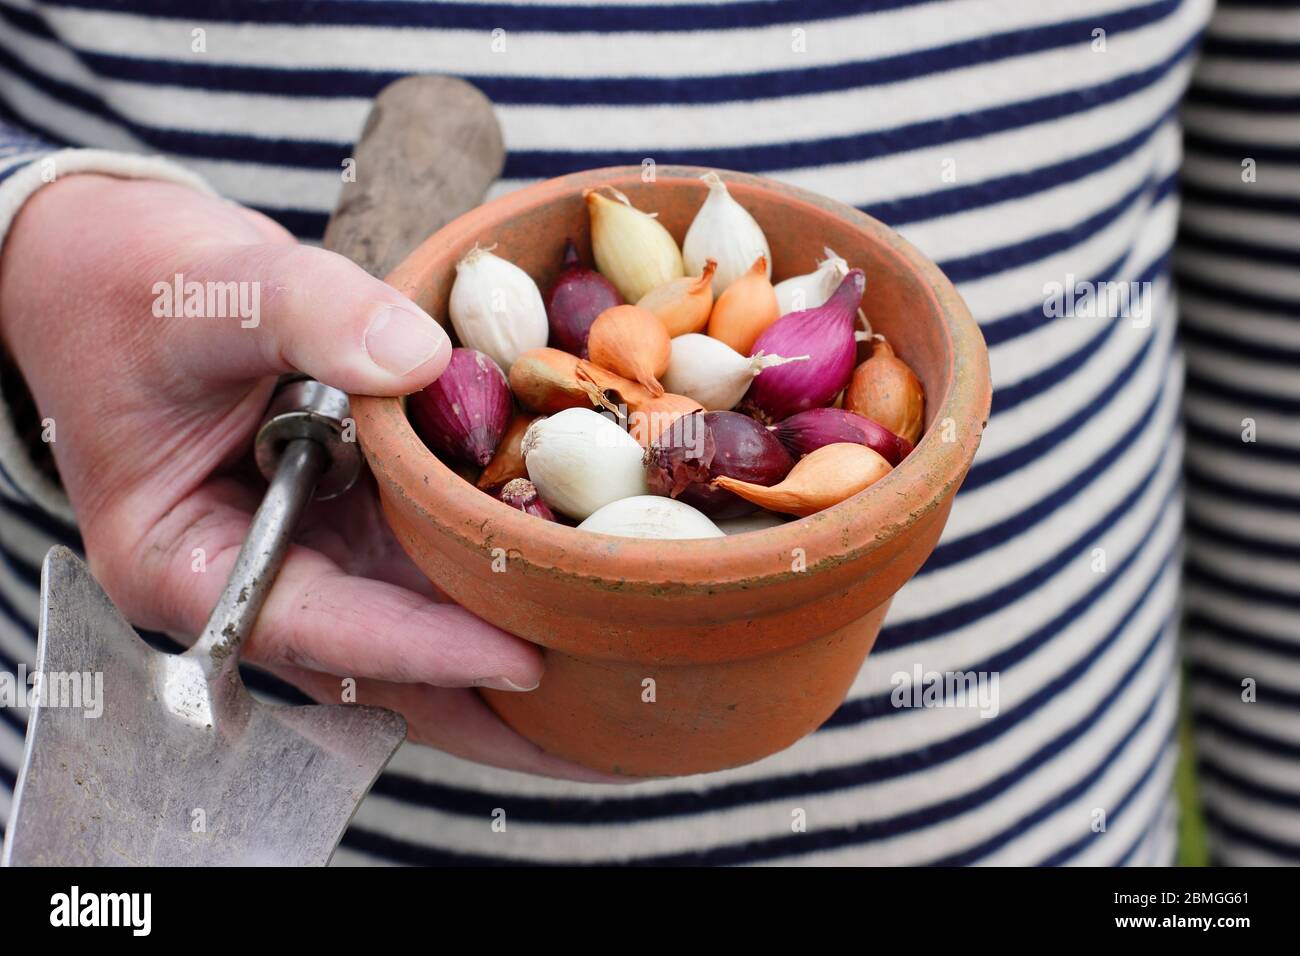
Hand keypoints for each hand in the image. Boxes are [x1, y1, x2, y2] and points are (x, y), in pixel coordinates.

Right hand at [0, 174, 611, 780]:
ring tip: (617, 688)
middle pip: (386, 668)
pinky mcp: (353, 521)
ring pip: (420, 631)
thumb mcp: (210, 289)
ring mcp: (312, 554)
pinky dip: (498, 576)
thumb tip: (419, 360)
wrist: (118, 268)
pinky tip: (581, 586)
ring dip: (511, 654)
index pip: (319, 630)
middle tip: (605, 730)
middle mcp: (258, 579)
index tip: (525, 660)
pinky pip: (432, 567)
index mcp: (187, 563)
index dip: (424, 648)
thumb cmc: (132, 285)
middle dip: (491, 704)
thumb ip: (309, 313)